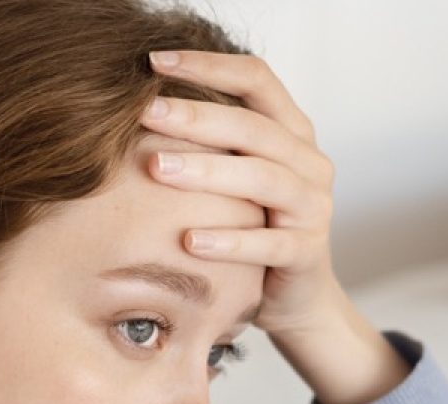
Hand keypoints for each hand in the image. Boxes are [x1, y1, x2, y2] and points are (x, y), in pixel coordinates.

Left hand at [138, 49, 346, 345]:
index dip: (208, 66)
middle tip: (146, 113)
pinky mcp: (308, 253)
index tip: (154, 62)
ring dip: (208, 172)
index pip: (256, 79)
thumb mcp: (234, 176)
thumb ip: (207, 142)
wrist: (296, 296)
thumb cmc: (252, 226)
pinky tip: (189, 241)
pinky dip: (230, 241)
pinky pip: (269, 244)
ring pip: (265, 180)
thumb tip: (134, 105)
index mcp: (292, 132)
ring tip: (158, 169)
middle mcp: (309, 162)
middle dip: (197, 117)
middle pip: (256, 128)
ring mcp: (314, 208)